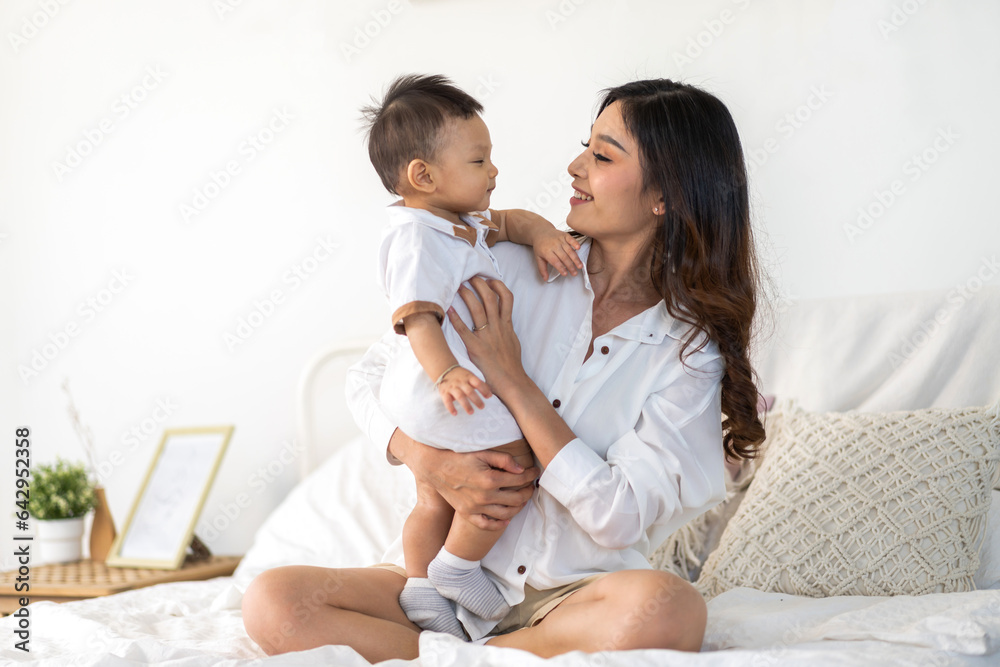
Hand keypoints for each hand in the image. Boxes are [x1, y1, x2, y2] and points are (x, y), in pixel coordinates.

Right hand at [389, 429, 539, 529]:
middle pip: (517, 498)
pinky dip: (499, 524)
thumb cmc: (460, 457)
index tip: (535, 471)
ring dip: (518, 507)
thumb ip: (504, 460)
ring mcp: (476, 507)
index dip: (531, 475)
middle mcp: (485, 496)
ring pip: (506, 513)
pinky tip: (506, 519)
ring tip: (522, 499)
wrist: (435, 467)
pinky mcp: (467, 513)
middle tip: (532, 486)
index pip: (520, 479)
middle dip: (528, 491)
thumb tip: (521, 469)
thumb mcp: (483, 453)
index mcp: (490, 479)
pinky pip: (487, 524)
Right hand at [437, 366, 492, 415]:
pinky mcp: (444, 392)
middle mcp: (460, 382)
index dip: (484, 390)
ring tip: (471, 412)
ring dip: (466, 405)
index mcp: (468, 377)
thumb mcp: (470, 376)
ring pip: (460, 396)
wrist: (444, 370)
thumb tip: (490, 394)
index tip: (489, 397)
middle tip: (482, 407)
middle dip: (476, 400)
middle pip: (469, 391)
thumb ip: (479, 384)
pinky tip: (455, 414)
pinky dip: (450, 407)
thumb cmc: (461, 376)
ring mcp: (452, 387)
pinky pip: (447, 401)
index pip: (477, 383)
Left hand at [447, 277, 527, 397]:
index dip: (498, 285)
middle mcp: (498, 327)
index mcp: (507, 325)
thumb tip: (503, 321)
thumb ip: (507, 329)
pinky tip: (448, 310)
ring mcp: (487, 336)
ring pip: (477, 309)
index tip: (489, 279)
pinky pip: (464, 330)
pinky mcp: (476, 348)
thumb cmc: (512, 364)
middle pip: (490, 298)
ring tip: (459, 286)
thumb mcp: (513, 341)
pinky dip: (456, 319)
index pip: (506, 298)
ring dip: (467, 295)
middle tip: (470, 276)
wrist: (512, 381)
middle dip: (480, 284)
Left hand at [531, 227, 582, 279]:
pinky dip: (575, 243)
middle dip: (570, 266)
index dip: (561, 268)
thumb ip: (542, 269)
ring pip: (569, 250)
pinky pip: (571, 239)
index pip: (555, 261)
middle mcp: (554, 245)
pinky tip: (579, 248)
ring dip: (575, 259)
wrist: (541, 231)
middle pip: (564, 257)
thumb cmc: (540, 245)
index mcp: (546, 251)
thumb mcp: (538, 258)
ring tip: (579, 266)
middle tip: (574, 273)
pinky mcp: (564, 235)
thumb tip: (545, 279)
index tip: (565, 274)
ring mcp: (559, 239)